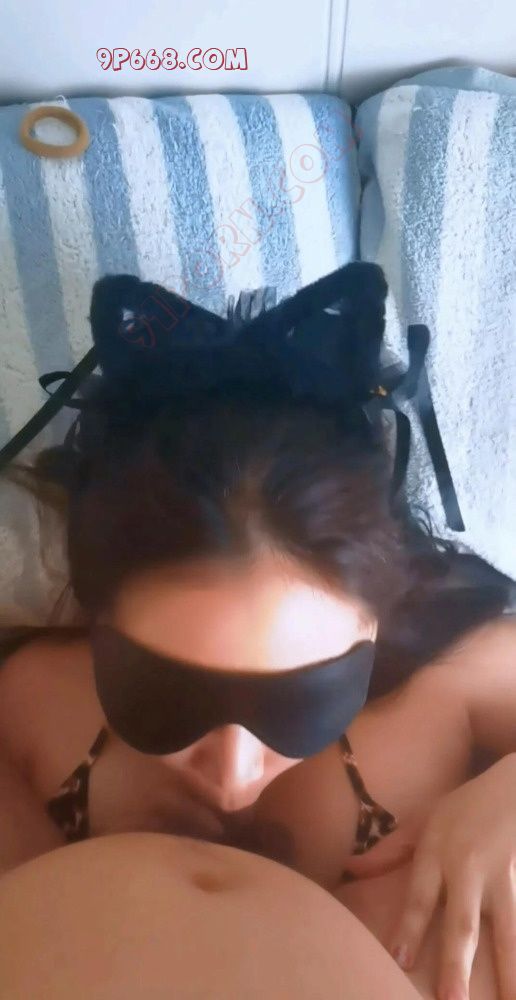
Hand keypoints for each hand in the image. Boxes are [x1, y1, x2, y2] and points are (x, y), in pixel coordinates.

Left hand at [389, 753, 515, 999]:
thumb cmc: (468, 805)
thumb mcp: (426, 818)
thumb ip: (391, 849)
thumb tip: (350, 869)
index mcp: (438, 852)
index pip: (420, 898)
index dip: (410, 929)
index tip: (400, 962)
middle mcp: (469, 869)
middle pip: (462, 923)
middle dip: (457, 965)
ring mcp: (503, 877)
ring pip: (506, 930)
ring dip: (508, 971)